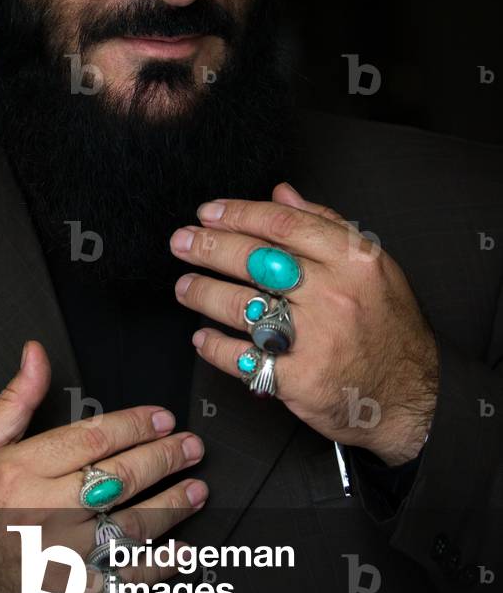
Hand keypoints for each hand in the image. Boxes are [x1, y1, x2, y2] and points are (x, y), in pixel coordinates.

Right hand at [0, 340, 206, 592]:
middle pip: (120, 477)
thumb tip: (36, 355)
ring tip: (196, 489)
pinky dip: (159, 565)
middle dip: (164, 458)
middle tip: (191, 447)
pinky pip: (123, 577)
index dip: (135, 425)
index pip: (92, 438)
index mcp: (21, 470)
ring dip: (171, 505)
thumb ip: (14, 400)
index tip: (163, 419)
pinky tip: (182, 551)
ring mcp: (59, 554)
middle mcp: (42, 509)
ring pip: (130, 524)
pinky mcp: (69, 592)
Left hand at [169, 183, 438, 465]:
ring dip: (202, 293)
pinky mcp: (297, 379)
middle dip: (208, 247)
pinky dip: (214, 345)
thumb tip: (280, 194)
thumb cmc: (388, 328)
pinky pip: (241, 357)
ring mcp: (314, 339)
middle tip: (182, 242)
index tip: (208, 212)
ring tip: (185, 286)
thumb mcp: (373, 266)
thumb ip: (326, 224)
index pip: (282, 225)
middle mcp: (333, 296)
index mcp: (352, 261)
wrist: (410, 398)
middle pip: (254, 260)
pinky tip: (202, 336)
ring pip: (240, 306)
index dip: (237, 214)